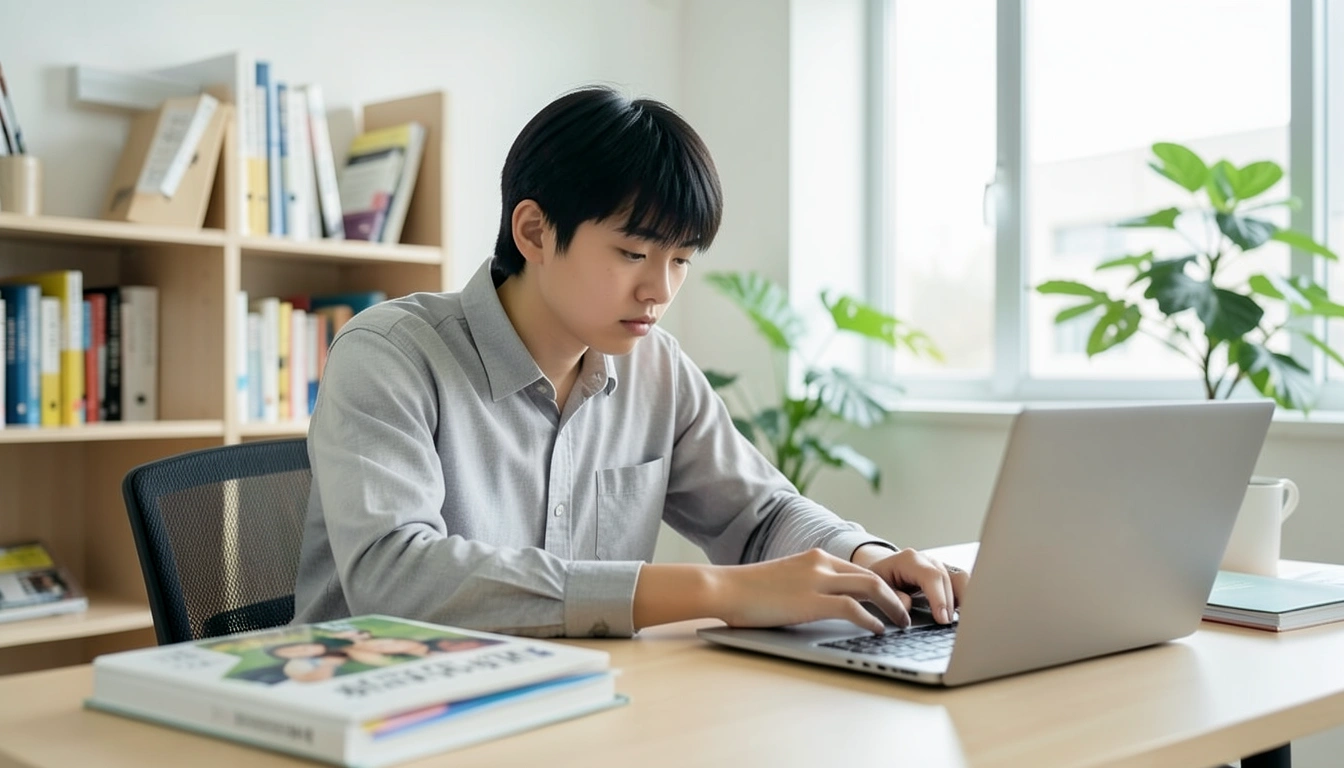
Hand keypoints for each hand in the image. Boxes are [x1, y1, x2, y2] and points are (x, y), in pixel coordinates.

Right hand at [711, 549, 909, 633]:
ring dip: (891, 607)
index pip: (859, 569)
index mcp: (816, 556)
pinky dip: (871, 619)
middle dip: (894, 596)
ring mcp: (818, 580)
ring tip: (901, 622)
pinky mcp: (812, 601)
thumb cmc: (748, 590)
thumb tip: (822, 603)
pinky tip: (877, 630)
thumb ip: (808, 585)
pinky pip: (853, 609)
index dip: (881, 586)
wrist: (725, 588)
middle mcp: (822, 563)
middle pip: (872, 576)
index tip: (892, 602)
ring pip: (871, 588)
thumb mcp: (785, 580)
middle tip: (906, 612)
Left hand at [851, 544, 968, 625]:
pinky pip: (961, 585)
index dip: (939, 598)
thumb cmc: (879, 578)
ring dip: (964, 601)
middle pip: (950, 579)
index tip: (942, 619)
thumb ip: (891, 597)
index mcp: (910, 560)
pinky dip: (964, 600)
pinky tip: (962, 616)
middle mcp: (928, 561)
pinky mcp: (946, 576)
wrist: (882, 569)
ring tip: (961, 622)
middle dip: (951, 605)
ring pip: (961, 579)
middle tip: (948, 626)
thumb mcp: (876, 587)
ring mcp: (939, 567)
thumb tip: (907, 607)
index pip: (931, 577)